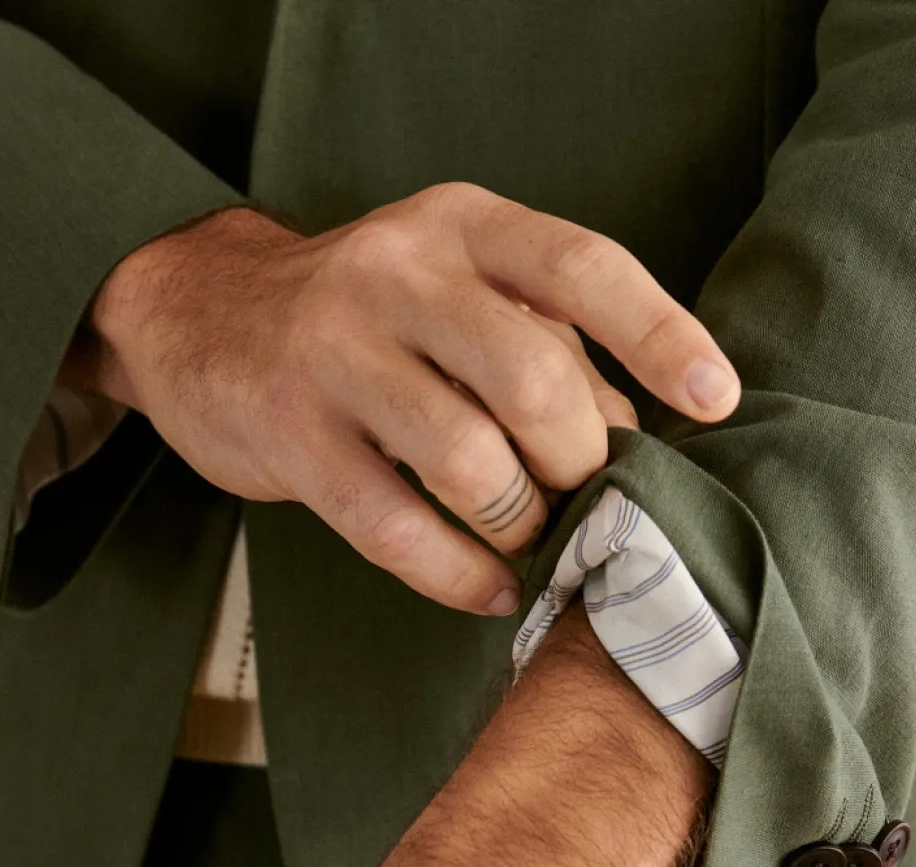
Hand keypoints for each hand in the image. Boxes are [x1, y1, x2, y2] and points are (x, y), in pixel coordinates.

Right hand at [62, 187, 739, 614]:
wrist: (199, 319)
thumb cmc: (371, 322)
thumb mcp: (460, 298)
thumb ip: (551, 354)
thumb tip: (641, 444)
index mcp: (462, 228)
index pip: (582, 266)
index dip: (659, 335)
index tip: (715, 400)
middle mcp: (397, 274)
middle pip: (532, 377)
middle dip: (579, 461)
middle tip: (582, 497)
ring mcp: (335, 355)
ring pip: (468, 461)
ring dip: (521, 523)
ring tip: (530, 542)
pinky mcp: (291, 439)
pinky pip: (396, 529)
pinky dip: (460, 576)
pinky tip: (492, 590)